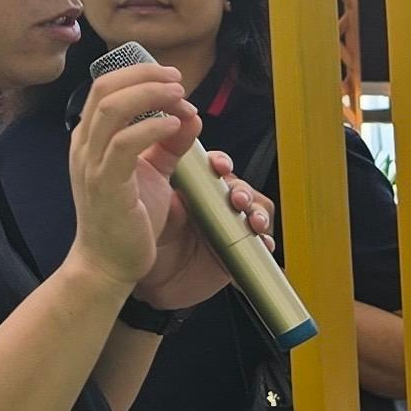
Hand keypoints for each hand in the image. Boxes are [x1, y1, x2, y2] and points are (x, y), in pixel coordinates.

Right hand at [66, 63, 201, 288]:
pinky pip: (125, 144)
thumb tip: (189, 114)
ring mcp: (92, 164)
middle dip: (145, 75)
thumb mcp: (151, 172)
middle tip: (178, 80)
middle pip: (106, 88)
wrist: (109, 263)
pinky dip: (152, 128)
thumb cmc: (127, 218)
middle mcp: (85, 146)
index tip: (173, 77)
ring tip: (180, 97)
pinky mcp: (106, 185)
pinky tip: (175, 125)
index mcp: (91, 138)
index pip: (106, 86)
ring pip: (113, 108)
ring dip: (150, 95)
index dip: (139, 72)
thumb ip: (167, 142)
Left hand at [134, 151, 273, 311]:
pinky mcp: (240, 252)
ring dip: (257, 212)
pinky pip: (261, 243)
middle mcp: (216, 205)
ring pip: (257, 211)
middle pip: (241, 187)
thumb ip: (159, 162)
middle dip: (243, 190)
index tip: (218, 167)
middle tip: (235, 199)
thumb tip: (169, 129)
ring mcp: (230, 228)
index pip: (217, 167)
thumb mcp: (148, 196)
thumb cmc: (145, 238)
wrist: (148, 281)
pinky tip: (259, 241)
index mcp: (195, 188)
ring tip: (251, 221)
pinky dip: (265, 241)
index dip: (222, 164)